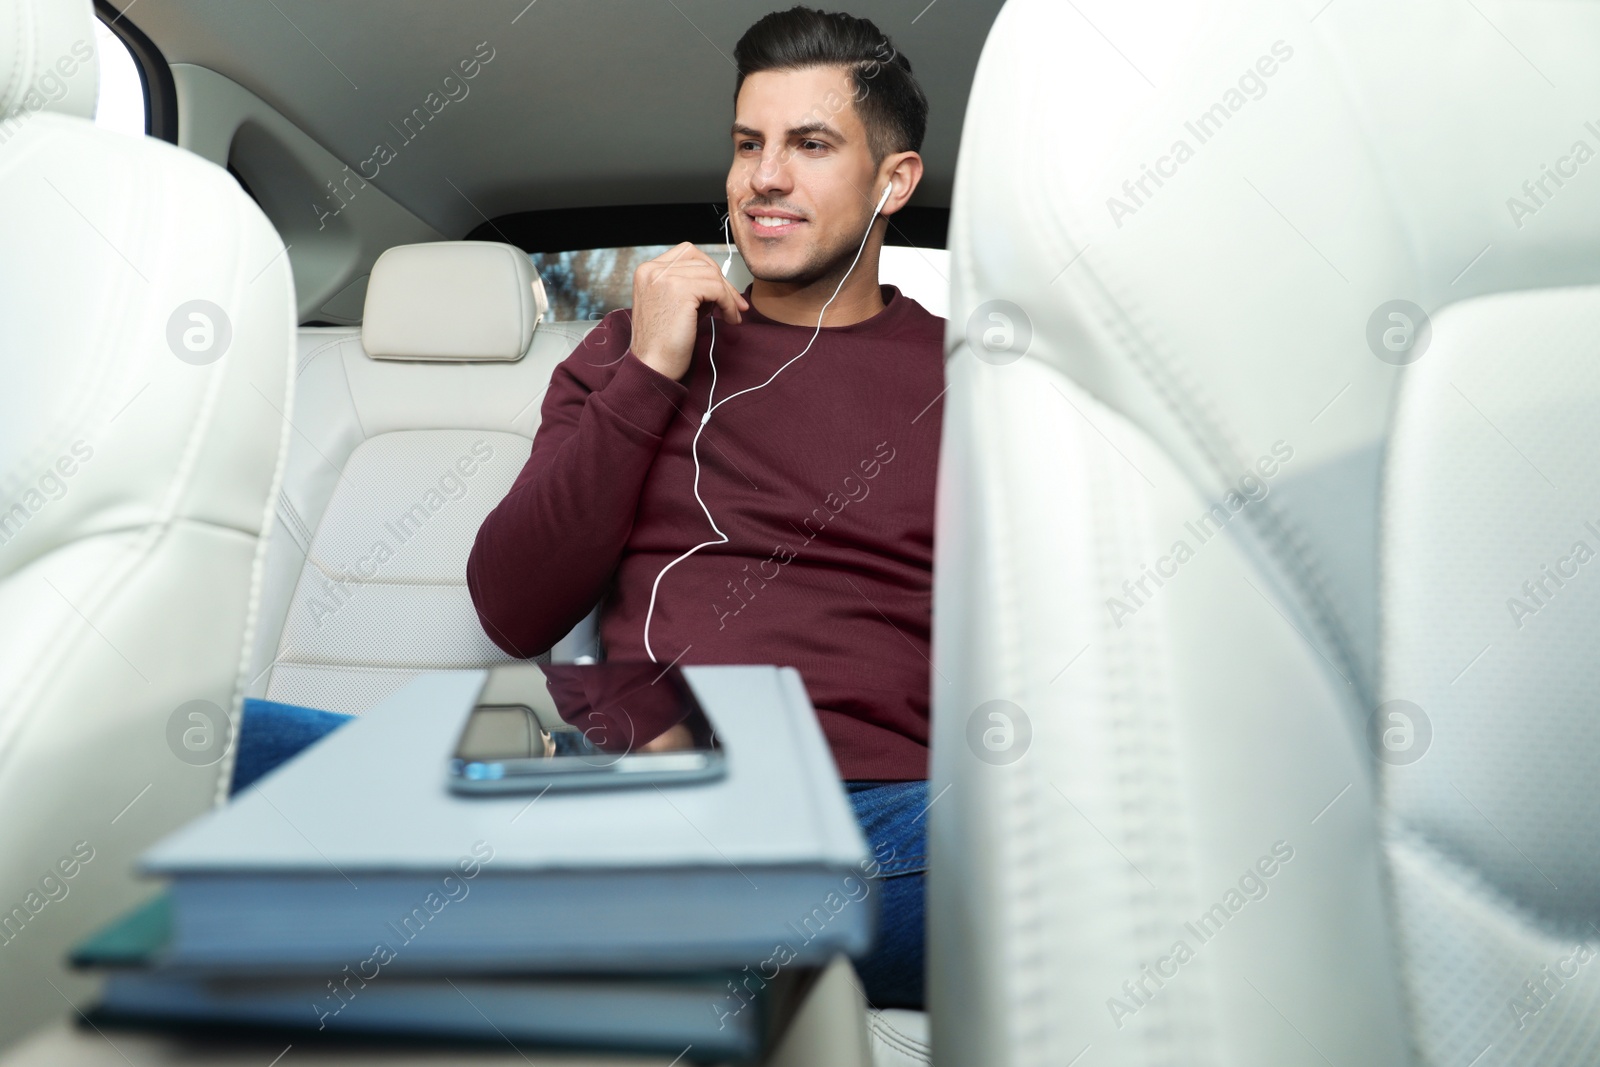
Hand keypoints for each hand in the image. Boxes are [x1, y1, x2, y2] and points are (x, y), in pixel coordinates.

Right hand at [629, 242, 748, 380]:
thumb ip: (689, 287)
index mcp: (647, 271)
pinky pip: (716, 288)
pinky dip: (728, 303)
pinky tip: (729, 318)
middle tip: (735, 304)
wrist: (652, 367)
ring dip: (728, 295)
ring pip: (712, 274)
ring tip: (731, 315)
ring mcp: (664, 278)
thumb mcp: (671, 305)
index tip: (722, 290)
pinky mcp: (680, 290)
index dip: (710, 270)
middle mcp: (652, 270)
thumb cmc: (662, 343)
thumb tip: (720, 282)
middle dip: (723, 283)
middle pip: (702, 262)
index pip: (687, 254)